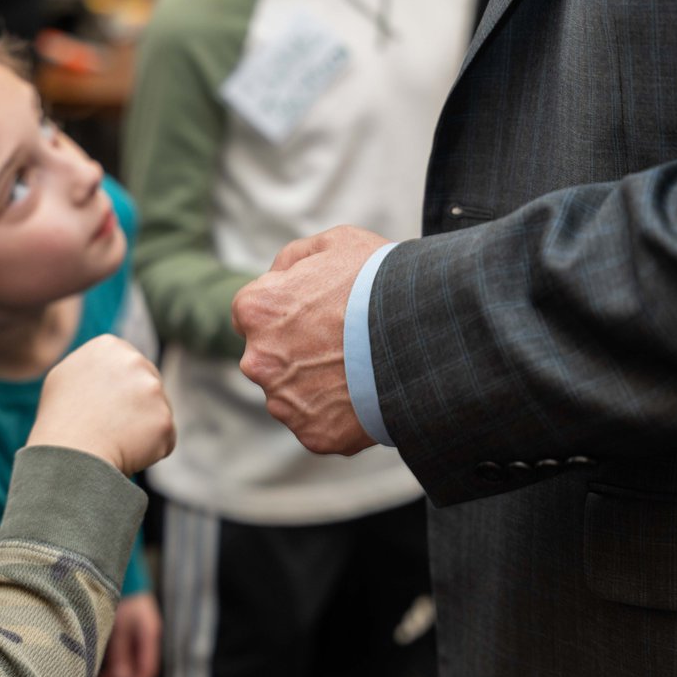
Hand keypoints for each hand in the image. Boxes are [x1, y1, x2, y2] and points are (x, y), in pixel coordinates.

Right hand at [27, 334, 174, 475]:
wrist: (69, 454)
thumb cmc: (59, 420)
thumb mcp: (65, 377)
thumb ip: (91, 366)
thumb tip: (106, 368)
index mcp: (109, 346)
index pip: (128, 367)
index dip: (116, 392)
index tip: (100, 407)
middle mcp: (135, 360)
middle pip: (147, 387)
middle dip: (134, 408)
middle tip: (107, 427)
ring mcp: (153, 389)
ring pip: (157, 413)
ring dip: (142, 429)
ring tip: (113, 440)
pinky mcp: (165, 419)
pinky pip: (163, 439)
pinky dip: (150, 451)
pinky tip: (126, 452)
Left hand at [98, 592, 161, 676]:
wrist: (110, 569)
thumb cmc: (118, 595)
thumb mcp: (117, 627)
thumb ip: (119, 655)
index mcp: (149, 633)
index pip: (148, 668)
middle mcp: (144, 633)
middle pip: (138, 665)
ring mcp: (136, 629)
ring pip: (129, 658)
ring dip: (118, 675)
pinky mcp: (125, 624)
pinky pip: (122, 649)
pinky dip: (113, 662)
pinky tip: (101, 670)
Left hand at [231, 225, 387, 455]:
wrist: (424, 334)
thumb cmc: (381, 281)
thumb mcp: (336, 242)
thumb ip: (293, 258)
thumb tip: (277, 275)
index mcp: (256, 310)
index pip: (252, 315)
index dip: (285, 312)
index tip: (314, 313)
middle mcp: (258, 360)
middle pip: (269, 358)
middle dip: (295, 351)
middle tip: (341, 342)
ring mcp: (285, 402)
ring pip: (292, 394)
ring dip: (315, 385)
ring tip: (359, 370)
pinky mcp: (314, 434)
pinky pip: (320, 424)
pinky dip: (339, 414)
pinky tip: (366, 395)